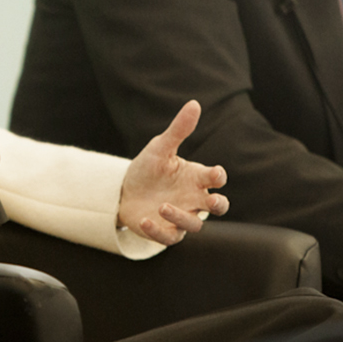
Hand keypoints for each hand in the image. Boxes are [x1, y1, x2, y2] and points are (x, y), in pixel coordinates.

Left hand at [116, 101, 228, 244]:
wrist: (123, 190)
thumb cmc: (148, 168)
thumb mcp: (160, 148)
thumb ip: (178, 130)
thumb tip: (194, 104)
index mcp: (196, 178)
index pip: (216, 179)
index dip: (218, 177)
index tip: (215, 173)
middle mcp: (193, 199)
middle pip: (219, 207)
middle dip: (219, 204)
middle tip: (211, 201)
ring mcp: (181, 217)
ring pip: (194, 224)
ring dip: (180, 217)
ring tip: (161, 205)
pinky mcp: (165, 231)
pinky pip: (169, 237)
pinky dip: (159, 230)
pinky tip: (146, 219)